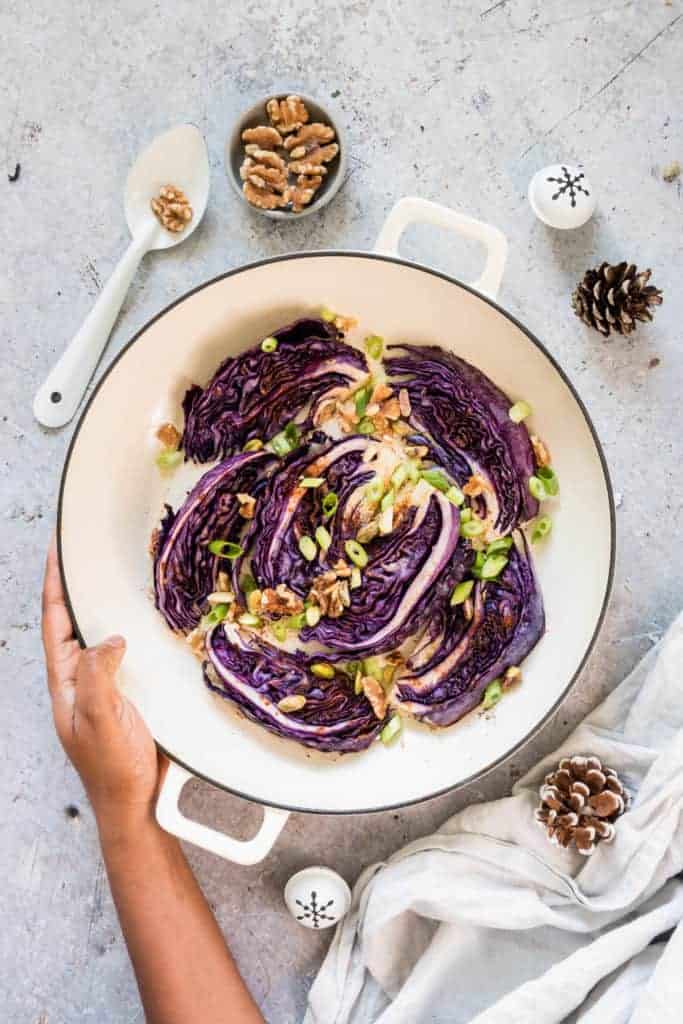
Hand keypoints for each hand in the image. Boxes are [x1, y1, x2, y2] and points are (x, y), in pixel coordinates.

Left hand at [42, 537, 162, 838]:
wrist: (137, 804)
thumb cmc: (113, 768)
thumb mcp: (99, 718)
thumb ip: (98, 675)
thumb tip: (110, 638)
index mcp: (66, 681)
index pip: (55, 620)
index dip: (55, 583)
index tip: (58, 549)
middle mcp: (83, 678)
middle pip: (76, 621)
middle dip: (79, 586)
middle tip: (91, 551)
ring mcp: (107, 686)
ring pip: (104, 635)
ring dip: (108, 606)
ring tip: (120, 575)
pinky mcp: (133, 693)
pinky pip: (130, 653)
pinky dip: (136, 631)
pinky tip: (151, 623)